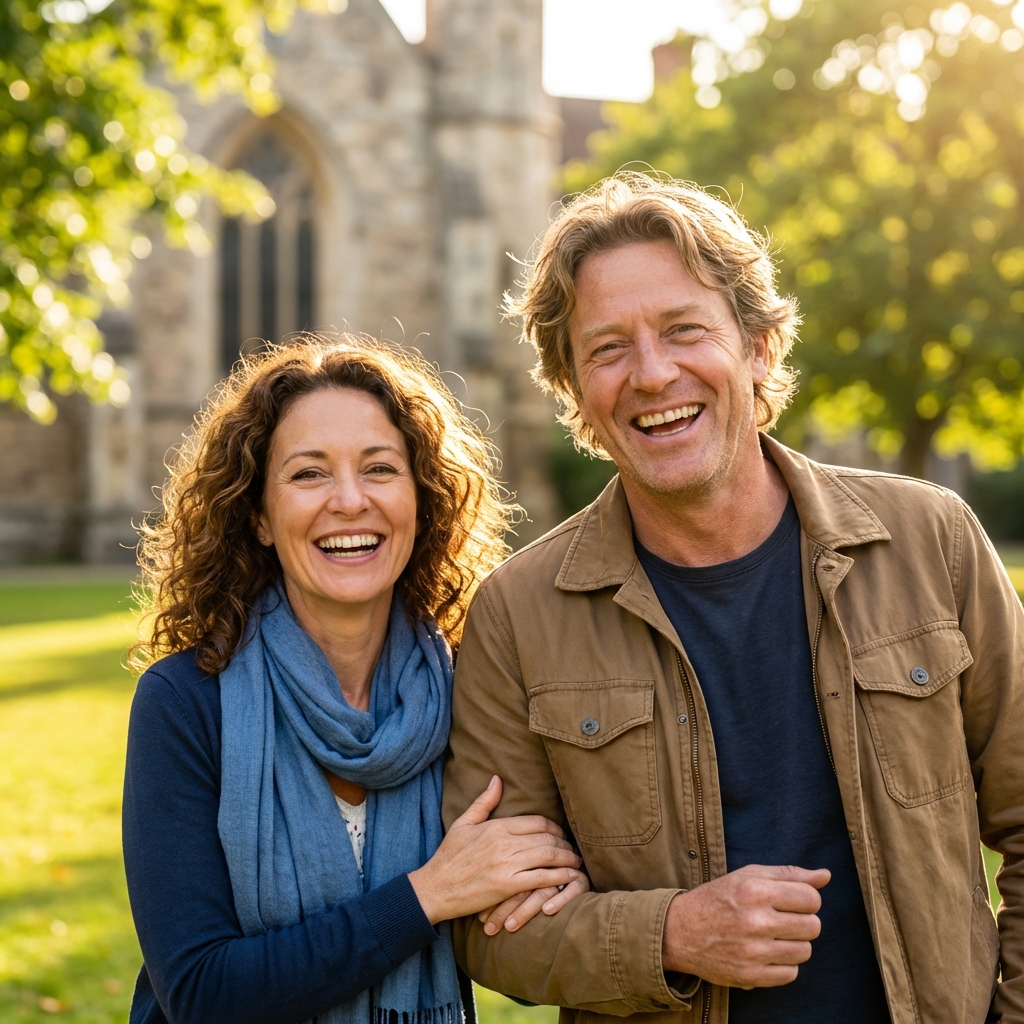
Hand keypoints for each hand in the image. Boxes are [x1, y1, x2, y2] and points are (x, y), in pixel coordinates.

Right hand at [409, 776, 582, 924]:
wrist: (434, 888)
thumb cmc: (448, 856)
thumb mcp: (463, 823)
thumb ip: (484, 802)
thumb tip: (497, 779)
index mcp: (496, 826)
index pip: (536, 821)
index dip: (554, 827)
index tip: (561, 833)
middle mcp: (504, 843)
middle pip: (546, 838)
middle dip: (565, 843)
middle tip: (573, 849)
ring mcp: (506, 864)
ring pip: (548, 856)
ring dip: (567, 859)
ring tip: (576, 863)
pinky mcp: (506, 886)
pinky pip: (541, 879)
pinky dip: (559, 877)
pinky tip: (569, 878)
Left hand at [477, 871, 590, 933]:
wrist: (571, 877)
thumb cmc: (533, 879)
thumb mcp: (514, 871)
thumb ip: (499, 873)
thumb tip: (477, 909)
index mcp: (526, 852)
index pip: (506, 871)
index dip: (491, 893)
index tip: (478, 916)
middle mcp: (544, 861)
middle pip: (522, 881)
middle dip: (504, 906)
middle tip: (488, 927)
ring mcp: (563, 870)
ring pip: (542, 889)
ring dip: (525, 909)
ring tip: (509, 927)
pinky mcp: (579, 881)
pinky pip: (571, 890)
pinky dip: (558, 899)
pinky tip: (546, 912)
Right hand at [661, 864, 830, 988]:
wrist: (681, 931)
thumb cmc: (718, 899)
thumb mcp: (747, 876)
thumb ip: (788, 874)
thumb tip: (825, 876)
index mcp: (755, 890)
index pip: (811, 897)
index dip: (806, 898)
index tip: (791, 900)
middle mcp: (756, 921)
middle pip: (813, 926)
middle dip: (802, 921)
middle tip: (782, 918)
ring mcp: (754, 951)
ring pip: (805, 951)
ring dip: (794, 943)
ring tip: (773, 936)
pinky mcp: (751, 976)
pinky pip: (791, 973)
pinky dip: (783, 964)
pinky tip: (766, 952)